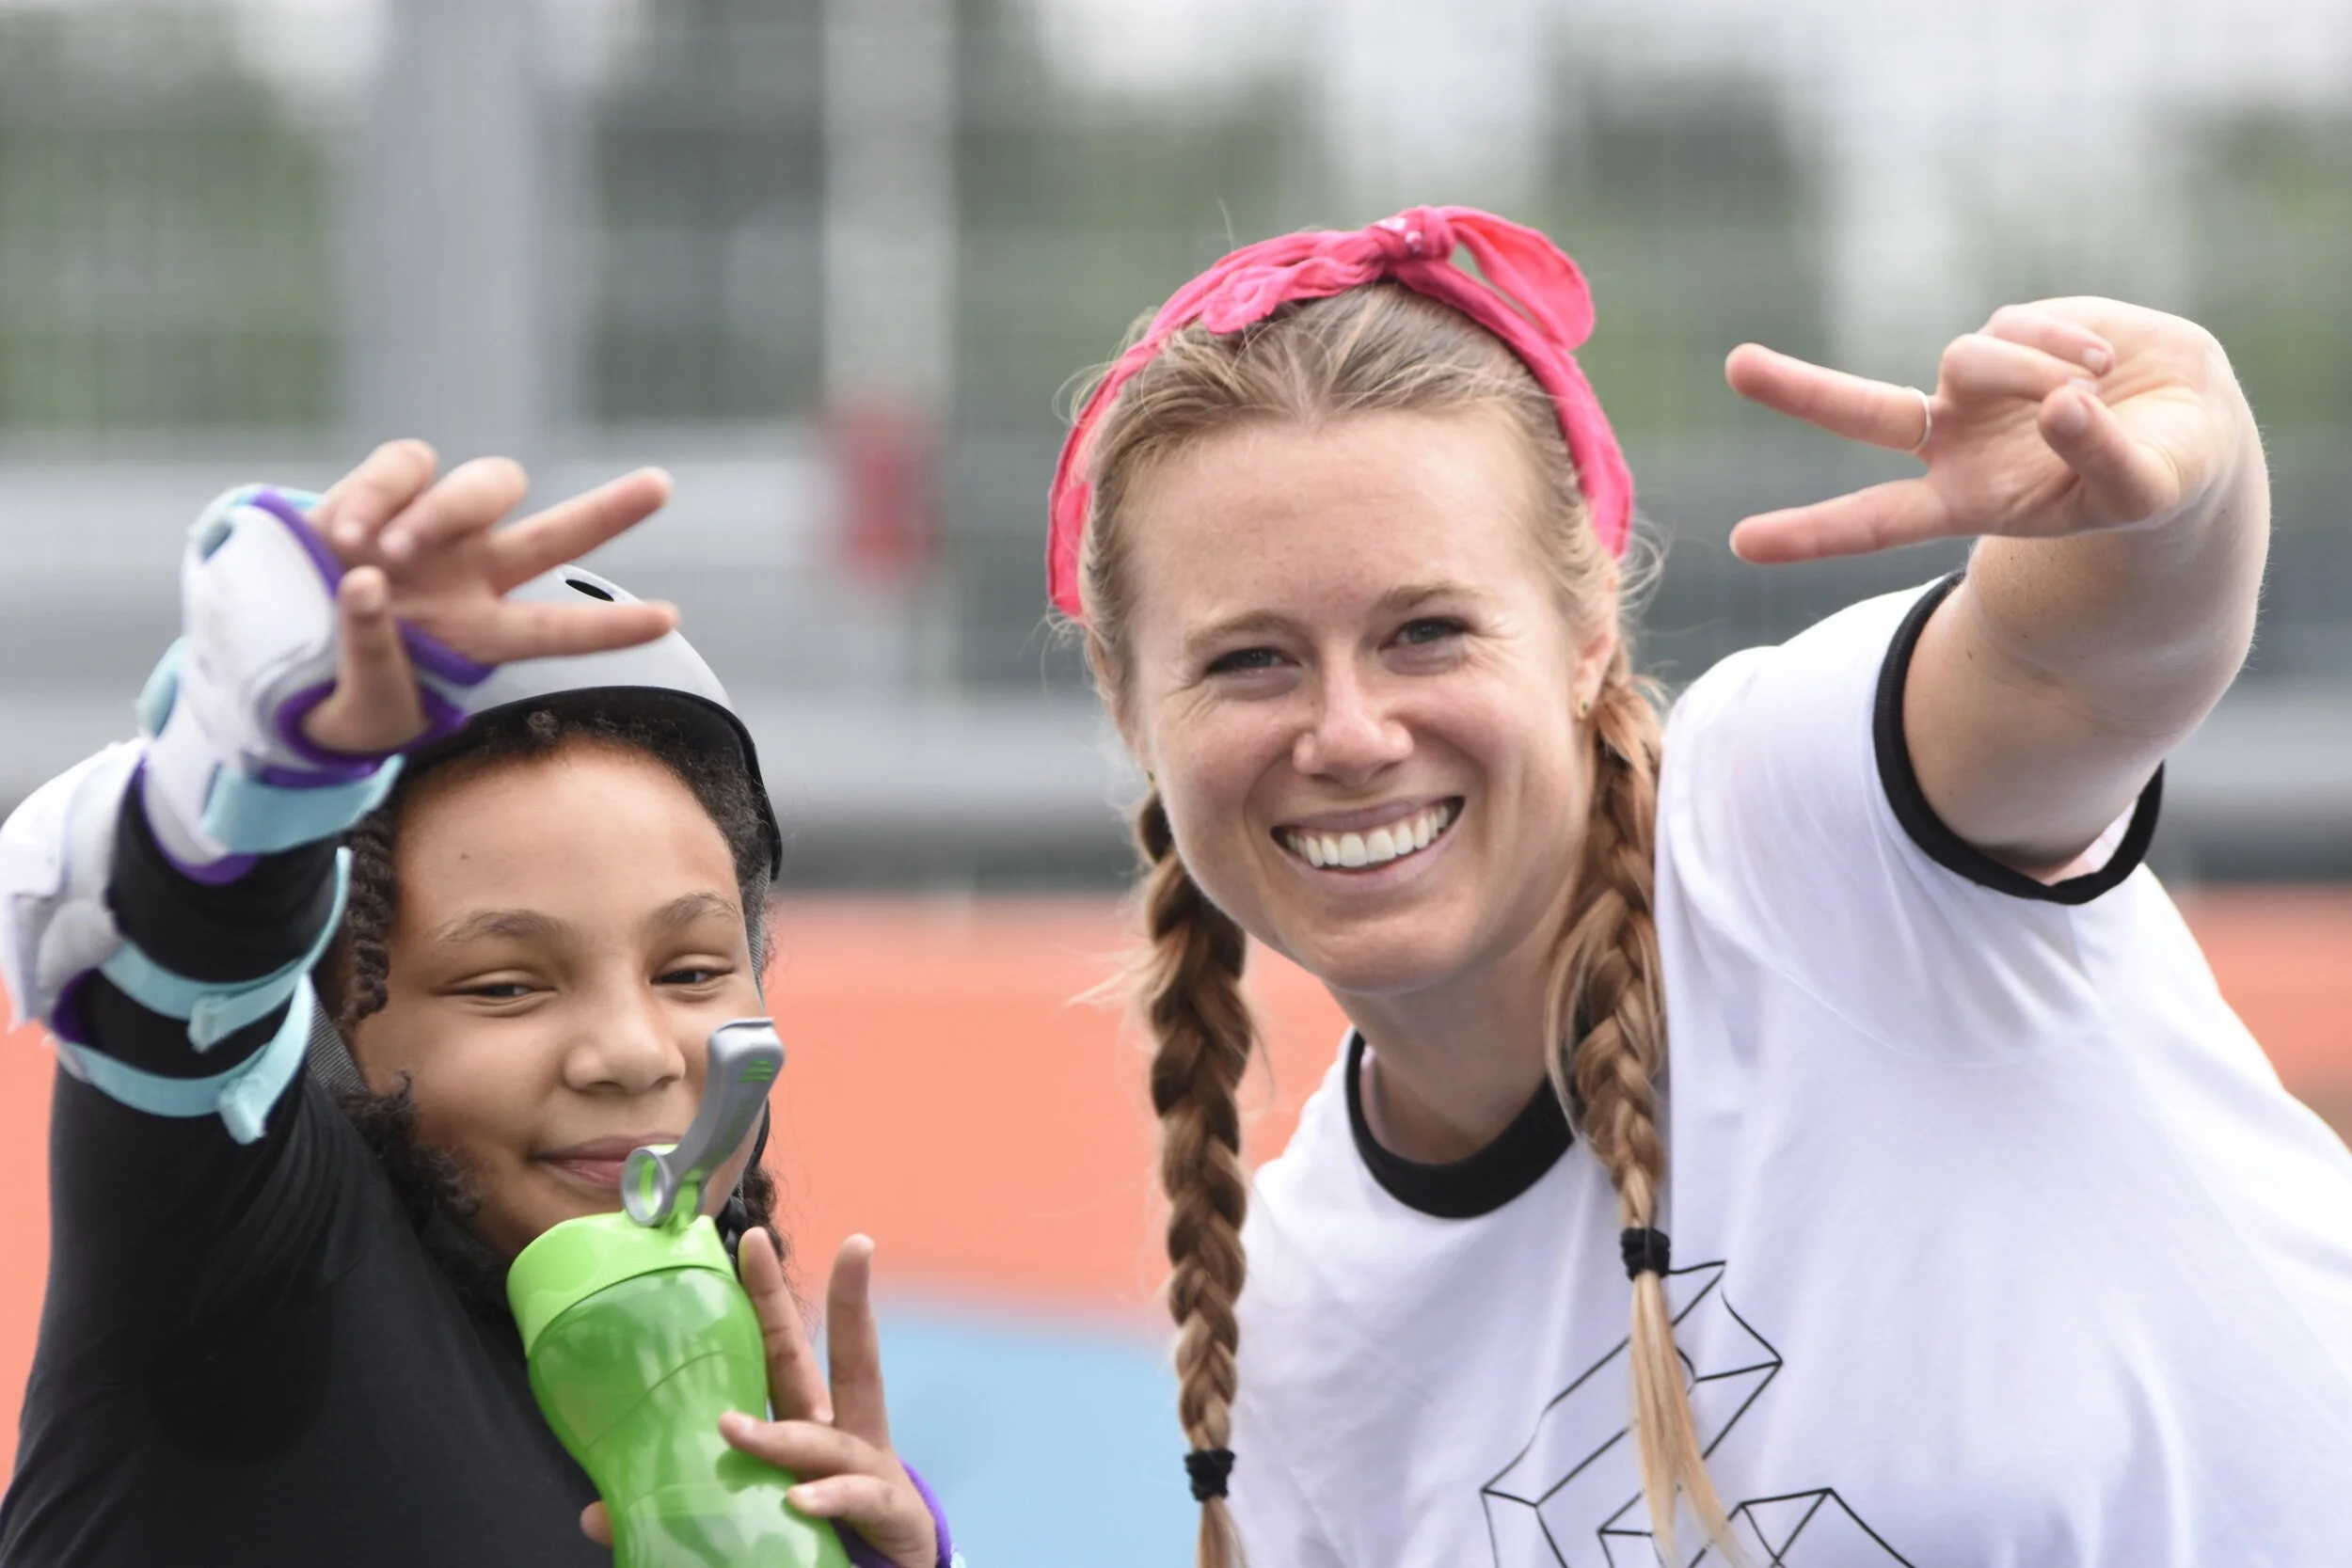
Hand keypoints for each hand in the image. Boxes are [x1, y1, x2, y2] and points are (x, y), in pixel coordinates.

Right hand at [295, 440, 677, 754]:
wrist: (272, 648)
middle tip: (661, 486)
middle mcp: (470, 575)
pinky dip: (375, 490)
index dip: (611, 627)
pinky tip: (341, 534)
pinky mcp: (378, 493)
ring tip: (379, 554)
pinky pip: (404, 464)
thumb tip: (363, 581)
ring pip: (487, 484)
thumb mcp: (361, 706)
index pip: (557, 631)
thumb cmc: (335, 691)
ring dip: (441, 511)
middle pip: (555, 535)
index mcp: (477, 636)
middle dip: (610, 512)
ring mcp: (430, 530)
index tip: (670, 619)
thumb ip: (368, 656)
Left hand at [579, 1232, 937, 1567]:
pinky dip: (828, 1498)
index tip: (749, 1240)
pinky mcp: (890, 1516)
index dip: (768, 1297)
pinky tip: (800, 1499)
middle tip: (843, 1244)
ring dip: (777, 1437)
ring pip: (824, 1443)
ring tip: (730, 1430)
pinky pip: (856, 1501)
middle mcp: (846, 1436)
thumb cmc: (816, 1539)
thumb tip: (594, 1514)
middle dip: (845, 1301)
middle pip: (838, 1361)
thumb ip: (681, 1508)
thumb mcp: (748, 1516)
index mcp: (810, 1425)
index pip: (784, 1352)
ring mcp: (871, 1473)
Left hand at [1723, 299, 2249, 562]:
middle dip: (1799, 389)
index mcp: (1964, 500)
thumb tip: (2059, 406)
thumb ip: (2101, 460)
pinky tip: (2105, 362)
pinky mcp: (2011, 331)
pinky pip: (2019, 324)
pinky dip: (2067, 341)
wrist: (2188, 424)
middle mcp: (1952, 440)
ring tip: (2095, 387)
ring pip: (1971, 357)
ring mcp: (1974, 383)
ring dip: (2034, 370)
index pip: (1873, 521)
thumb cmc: (2157, 478)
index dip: (1810, 534)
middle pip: (1862, 414)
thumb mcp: (2139, 489)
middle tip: (1735, 367)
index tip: (1741, 545)